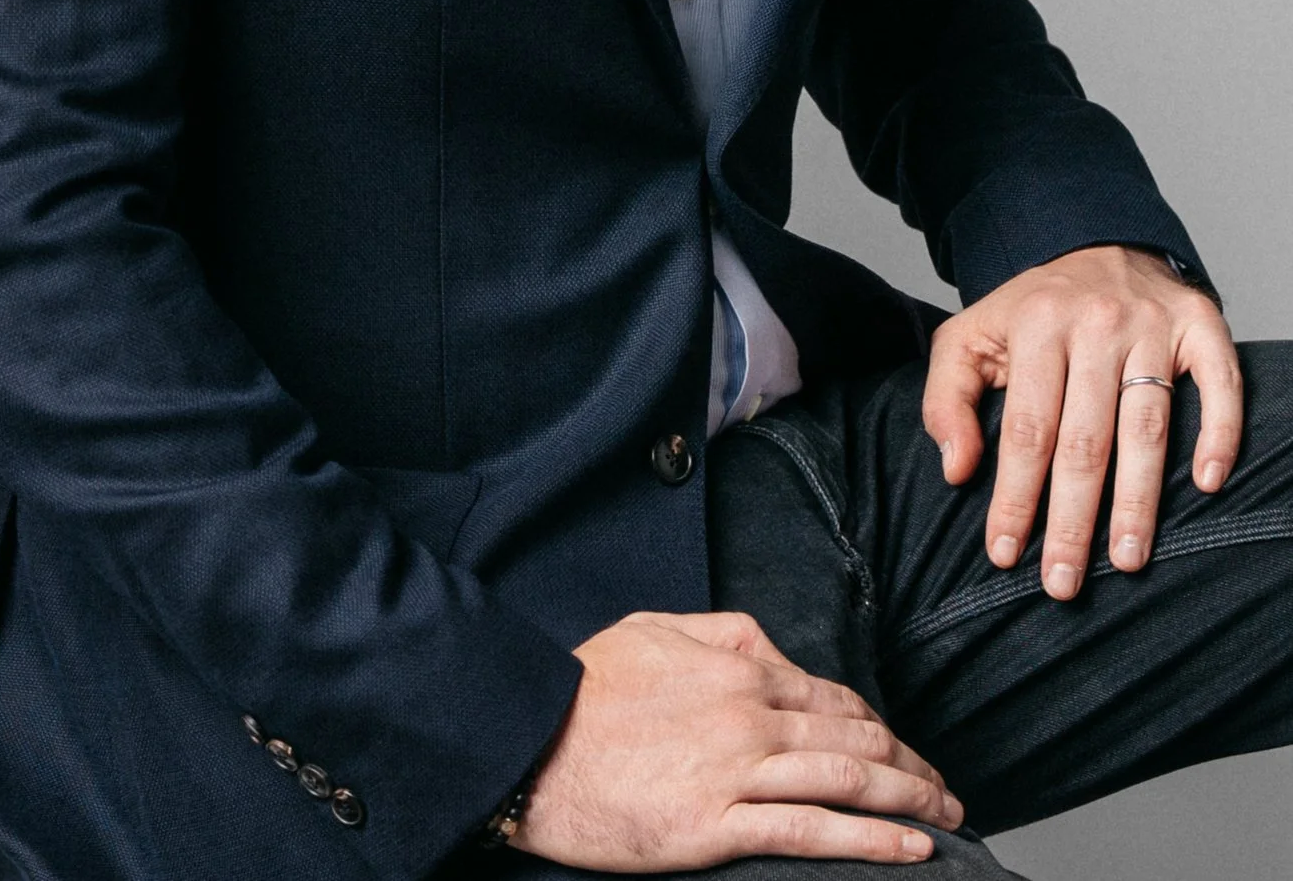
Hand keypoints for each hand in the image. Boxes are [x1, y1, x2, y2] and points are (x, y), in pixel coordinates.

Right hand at [513, 611, 960, 868]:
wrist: (531, 746)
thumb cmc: (585, 690)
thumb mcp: (650, 630)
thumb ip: (718, 631)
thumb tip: (771, 648)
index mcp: (734, 667)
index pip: (830, 694)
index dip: (878, 722)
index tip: (904, 747)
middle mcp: (747, 716)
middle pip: (853, 738)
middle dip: (910, 765)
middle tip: (945, 789)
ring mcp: (736, 772)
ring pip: (846, 781)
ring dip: (909, 799)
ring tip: (946, 817)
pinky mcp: (719, 826)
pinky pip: (811, 832)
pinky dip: (870, 839)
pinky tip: (910, 847)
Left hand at [924, 243, 1238, 598]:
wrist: (1094, 243)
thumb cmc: (1028, 310)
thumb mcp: (969, 337)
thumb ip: (949, 400)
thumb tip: (957, 470)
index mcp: (1033, 326)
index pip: (1025, 430)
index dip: (1015, 498)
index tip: (1006, 555)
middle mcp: (1094, 325)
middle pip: (1084, 440)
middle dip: (1072, 519)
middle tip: (1064, 583)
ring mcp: (1152, 326)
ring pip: (1146, 427)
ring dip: (1139, 501)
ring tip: (1127, 560)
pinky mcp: (1201, 326)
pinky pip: (1219, 387)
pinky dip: (1218, 436)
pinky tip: (1208, 484)